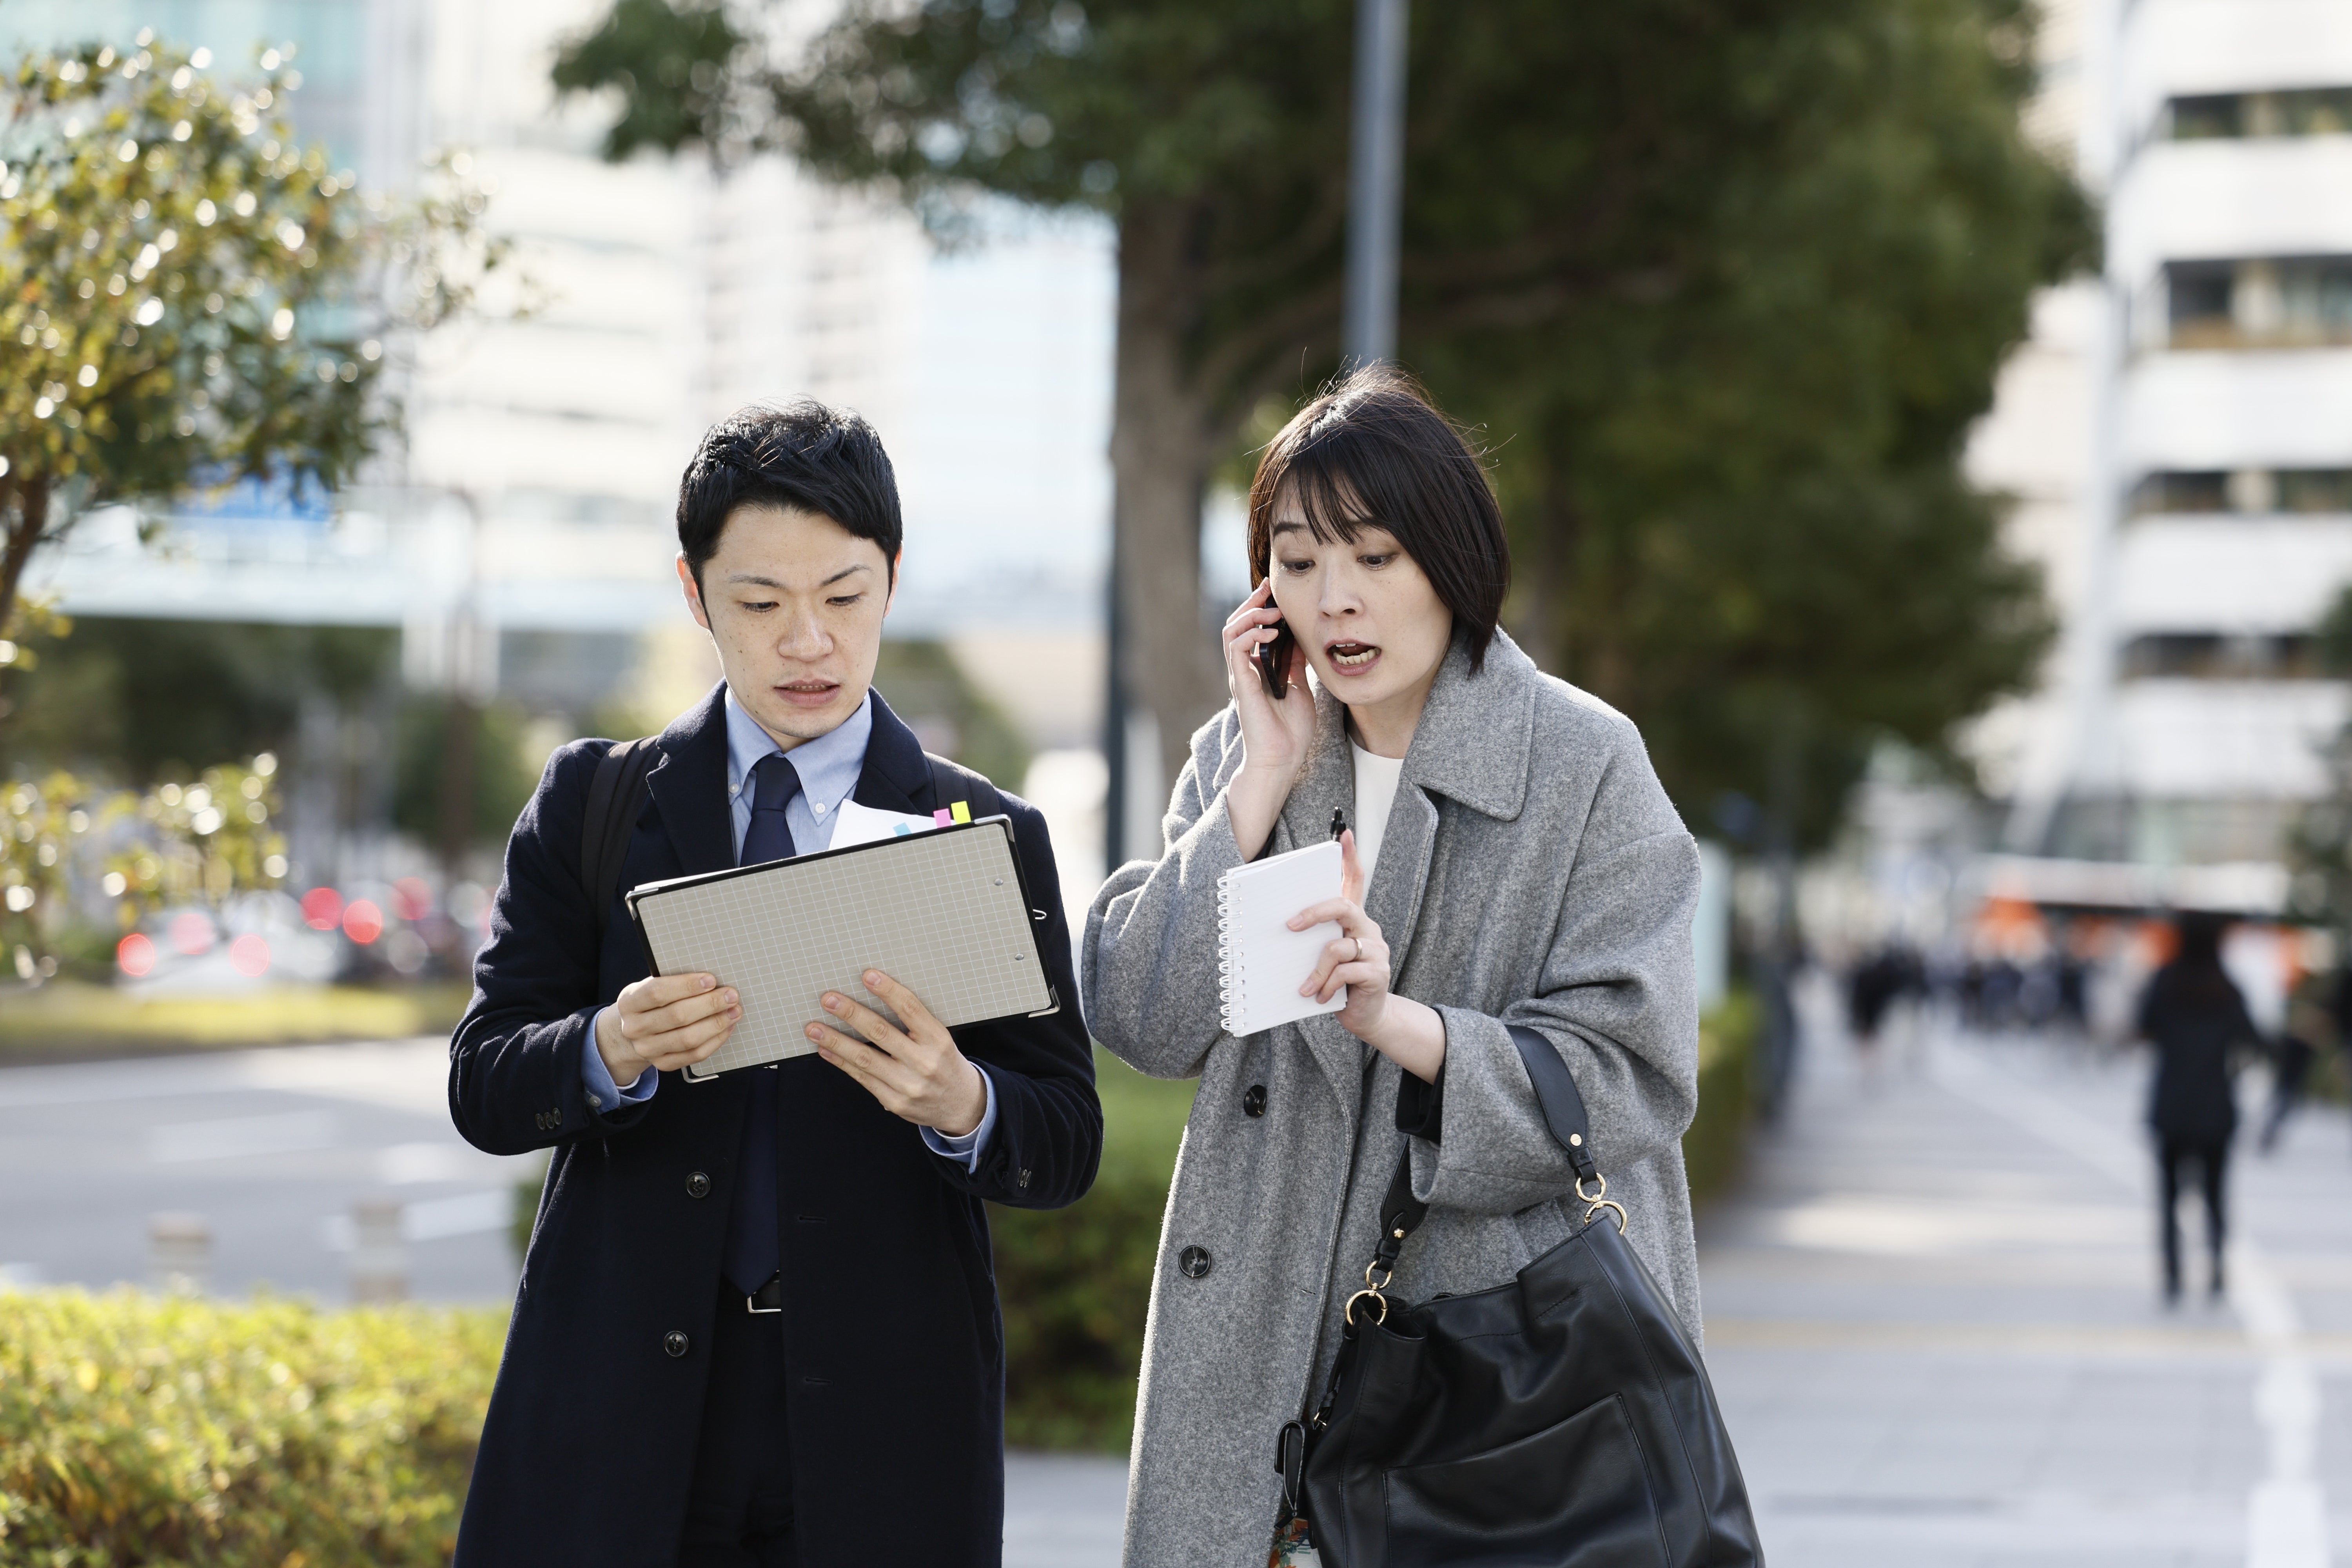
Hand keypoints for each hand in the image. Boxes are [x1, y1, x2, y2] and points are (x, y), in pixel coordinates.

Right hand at [597, 972, 738, 1082]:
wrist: (635, 1031)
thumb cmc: (651, 1003)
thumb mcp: (652, 986)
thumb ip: (674, 982)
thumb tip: (711, 981)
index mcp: (629, 1002)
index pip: (657, 992)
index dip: (687, 986)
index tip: (711, 980)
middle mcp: (634, 1028)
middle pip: (676, 1016)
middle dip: (709, 1004)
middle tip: (731, 995)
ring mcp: (647, 1049)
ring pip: (688, 1038)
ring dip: (716, 1023)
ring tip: (733, 1011)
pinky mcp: (663, 1064)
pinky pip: (694, 1054)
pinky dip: (715, 1040)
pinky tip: (726, 1027)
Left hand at [805, 968, 988, 1136]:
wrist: (962, 1105)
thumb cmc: (944, 1063)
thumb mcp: (939, 1038)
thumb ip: (913, 1022)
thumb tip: (872, 996)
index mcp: (938, 1039)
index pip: (911, 1009)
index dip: (888, 991)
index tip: (867, 975)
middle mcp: (924, 1062)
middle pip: (881, 1032)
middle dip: (851, 1013)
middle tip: (829, 999)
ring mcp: (908, 1084)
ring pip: (865, 1059)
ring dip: (835, 1041)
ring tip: (814, 1028)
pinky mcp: (894, 1102)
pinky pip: (862, 1078)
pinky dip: (841, 1062)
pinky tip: (826, 1050)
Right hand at [1222, 580, 1318, 859]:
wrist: (1282, 760)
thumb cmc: (1290, 733)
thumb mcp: (1300, 689)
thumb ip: (1296, 665)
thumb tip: (1301, 641)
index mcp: (1256, 672)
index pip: (1250, 631)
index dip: (1260, 609)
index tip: (1277, 595)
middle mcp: (1243, 671)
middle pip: (1236, 625)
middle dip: (1252, 603)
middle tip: (1270, 590)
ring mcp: (1240, 677)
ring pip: (1231, 631)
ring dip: (1251, 615)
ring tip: (1273, 611)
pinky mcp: (1241, 684)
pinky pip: (1236, 648)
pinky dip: (1251, 633)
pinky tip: (1271, 631)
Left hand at [1293, 830, 1391, 1032]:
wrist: (1367, 1016)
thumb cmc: (1339, 983)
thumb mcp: (1324, 957)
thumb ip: (1312, 941)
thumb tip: (1282, 929)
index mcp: (1354, 921)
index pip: (1355, 881)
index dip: (1350, 858)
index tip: (1344, 834)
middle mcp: (1368, 929)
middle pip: (1343, 906)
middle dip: (1314, 913)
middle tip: (1290, 925)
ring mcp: (1376, 950)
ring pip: (1338, 947)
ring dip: (1316, 970)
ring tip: (1306, 988)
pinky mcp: (1377, 973)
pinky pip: (1345, 973)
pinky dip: (1327, 986)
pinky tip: (1319, 998)